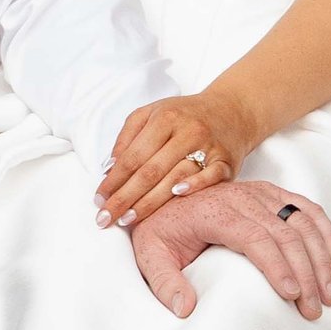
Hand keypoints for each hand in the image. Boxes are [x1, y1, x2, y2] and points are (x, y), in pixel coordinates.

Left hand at [97, 91, 246, 231]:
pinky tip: (175, 196)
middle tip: (106, 217)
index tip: (98, 199)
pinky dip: (194, 187)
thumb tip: (109, 168)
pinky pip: (210, 177)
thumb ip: (128, 137)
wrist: (232, 110)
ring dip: (149, 202)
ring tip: (128, 219)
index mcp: (165, 118)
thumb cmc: (185, 115)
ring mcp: (209, 147)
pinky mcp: (227, 161)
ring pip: (175, 177)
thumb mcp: (151, 114)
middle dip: (124, 197)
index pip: (133, 155)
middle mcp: (187, 131)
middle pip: (150, 171)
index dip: (113, 179)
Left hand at [127, 180, 330, 321]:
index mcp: (214, 210)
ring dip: (321, 257)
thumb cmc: (160, 230)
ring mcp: (260, 192)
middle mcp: (242, 196)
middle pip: (285, 232)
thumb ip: (164, 283)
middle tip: (313, 308)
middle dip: (305, 271)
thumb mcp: (149, 257)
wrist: (162, 197)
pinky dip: (326, 234)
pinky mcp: (272, 194)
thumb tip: (185, 308)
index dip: (276, 264)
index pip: (254, 236)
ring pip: (302, 221)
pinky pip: (308, 209)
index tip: (291, 294)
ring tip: (329, 294)